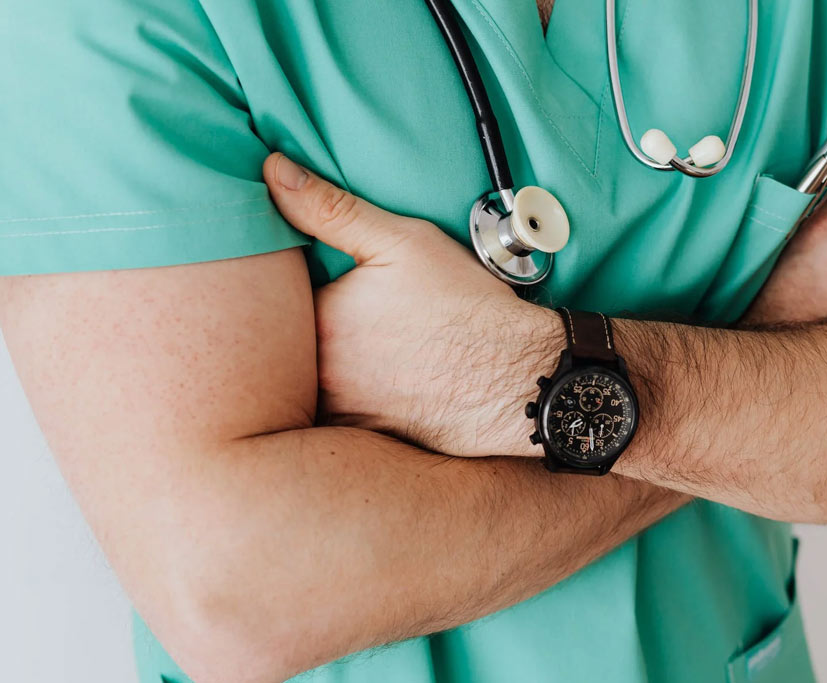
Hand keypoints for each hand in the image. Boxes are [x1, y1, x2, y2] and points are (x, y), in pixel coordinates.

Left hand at [263, 153, 555, 456]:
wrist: (519, 380)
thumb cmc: (467, 308)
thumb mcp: (403, 241)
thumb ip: (330, 208)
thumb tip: (272, 171)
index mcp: (319, 320)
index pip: (277, 302)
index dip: (292, 291)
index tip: (319, 282)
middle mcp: (319, 374)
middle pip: (289, 348)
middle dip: (304, 333)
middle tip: (351, 321)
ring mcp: (342, 413)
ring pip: (309, 388)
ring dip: (324, 372)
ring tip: (368, 354)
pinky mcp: (367, 439)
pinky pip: (337, 424)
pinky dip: (350, 404)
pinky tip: (383, 389)